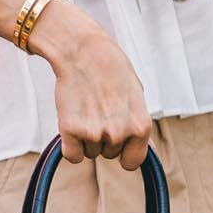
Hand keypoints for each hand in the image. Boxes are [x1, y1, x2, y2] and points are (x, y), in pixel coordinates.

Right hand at [31, 2, 151, 167]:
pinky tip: (72, 122)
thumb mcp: (136, 96)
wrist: (83, 51)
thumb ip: (138, 123)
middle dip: (103, 138)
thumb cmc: (111, 69)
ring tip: (86, 108)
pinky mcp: (71, 131)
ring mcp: (94, 133)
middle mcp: (119, 133)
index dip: (123, 153)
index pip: (133, 161)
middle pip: (108, 155)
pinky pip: (72, 155)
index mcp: (140, 126)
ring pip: (89, 153)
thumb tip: (143, 146)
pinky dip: (70, 145)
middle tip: (97, 110)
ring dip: (85, 138)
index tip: (117, 143)